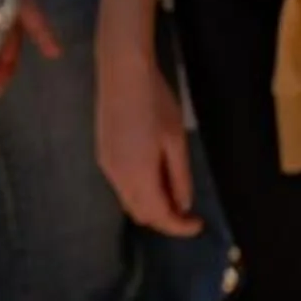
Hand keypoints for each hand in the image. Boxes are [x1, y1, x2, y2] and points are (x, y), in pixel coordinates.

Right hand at [98, 49, 200, 235]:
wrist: (122, 73)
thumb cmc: (155, 103)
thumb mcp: (176, 140)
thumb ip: (179, 177)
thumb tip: (183, 204)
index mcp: (138, 176)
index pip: (159, 216)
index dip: (179, 227)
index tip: (198, 225)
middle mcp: (118, 178)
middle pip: (141, 214)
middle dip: (164, 218)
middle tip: (187, 210)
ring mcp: (107, 167)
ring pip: (129, 201)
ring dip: (151, 205)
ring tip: (173, 191)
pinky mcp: (102, 155)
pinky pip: (122, 186)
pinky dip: (139, 191)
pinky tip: (153, 174)